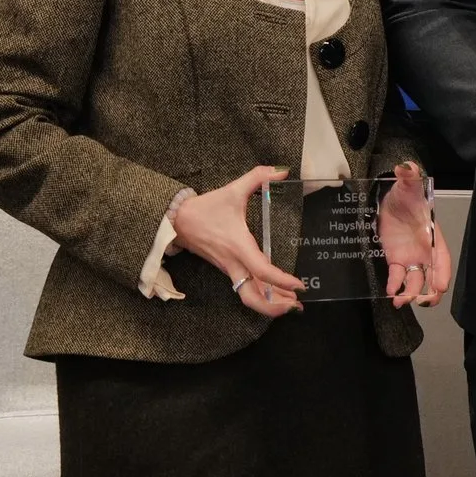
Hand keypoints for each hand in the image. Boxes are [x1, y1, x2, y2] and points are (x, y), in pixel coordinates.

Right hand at [171, 165, 307, 315]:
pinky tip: (276, 294)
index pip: (261, 270)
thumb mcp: (233, 190)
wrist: (175, 219)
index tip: (300, 285)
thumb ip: (258, 177)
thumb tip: (282, 170)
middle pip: (251, 297)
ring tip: (292, 304)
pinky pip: (243, 288)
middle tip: (297, 307)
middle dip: (273, 307)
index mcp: (238, 245)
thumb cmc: (205, 207)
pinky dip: (260, 295)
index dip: (281, 281)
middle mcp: (233, 262)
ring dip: (269, 304)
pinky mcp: (226, 269)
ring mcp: (228, 269)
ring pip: (247, 296)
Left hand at [378, 162, 451, 308]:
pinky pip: (398, 276)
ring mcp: (411, 256)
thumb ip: (409, 176)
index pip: (441, 256)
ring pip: (415, 280)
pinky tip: (389, 293)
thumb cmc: (405, 193)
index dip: (442, 271)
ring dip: (410, 293)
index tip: (440, 286)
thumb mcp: (408, 184)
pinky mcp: (396, 259)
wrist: (390, 199)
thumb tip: (407, 166)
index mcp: (432, 235)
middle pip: (432, 275)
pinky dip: (395, 285)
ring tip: (400, 302)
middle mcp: (424, 250)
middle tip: (423, 302)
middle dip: (430, 291)